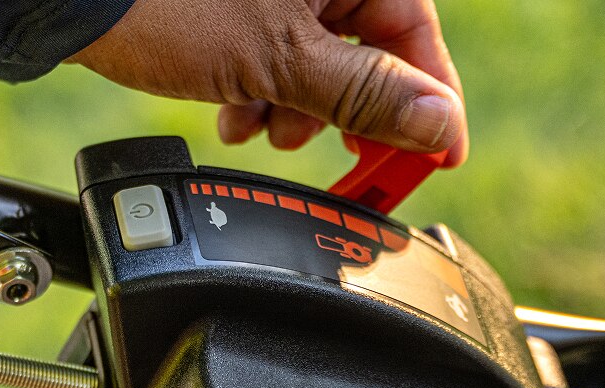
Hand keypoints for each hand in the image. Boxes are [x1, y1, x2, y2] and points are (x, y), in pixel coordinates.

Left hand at [71, 0, 468, 163]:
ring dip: (296, 108)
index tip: (439, 154)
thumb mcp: (280, 62)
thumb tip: (438, 125)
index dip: (431, 100)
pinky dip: (260, 92)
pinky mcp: (236, 8)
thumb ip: (365, 95)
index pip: (416, 30)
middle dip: (344, 109)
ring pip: (317, 60)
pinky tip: (233, 112)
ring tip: (261, 128)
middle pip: (368, 48)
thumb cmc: (166, 4)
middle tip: (342, 154)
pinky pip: (273, 54)